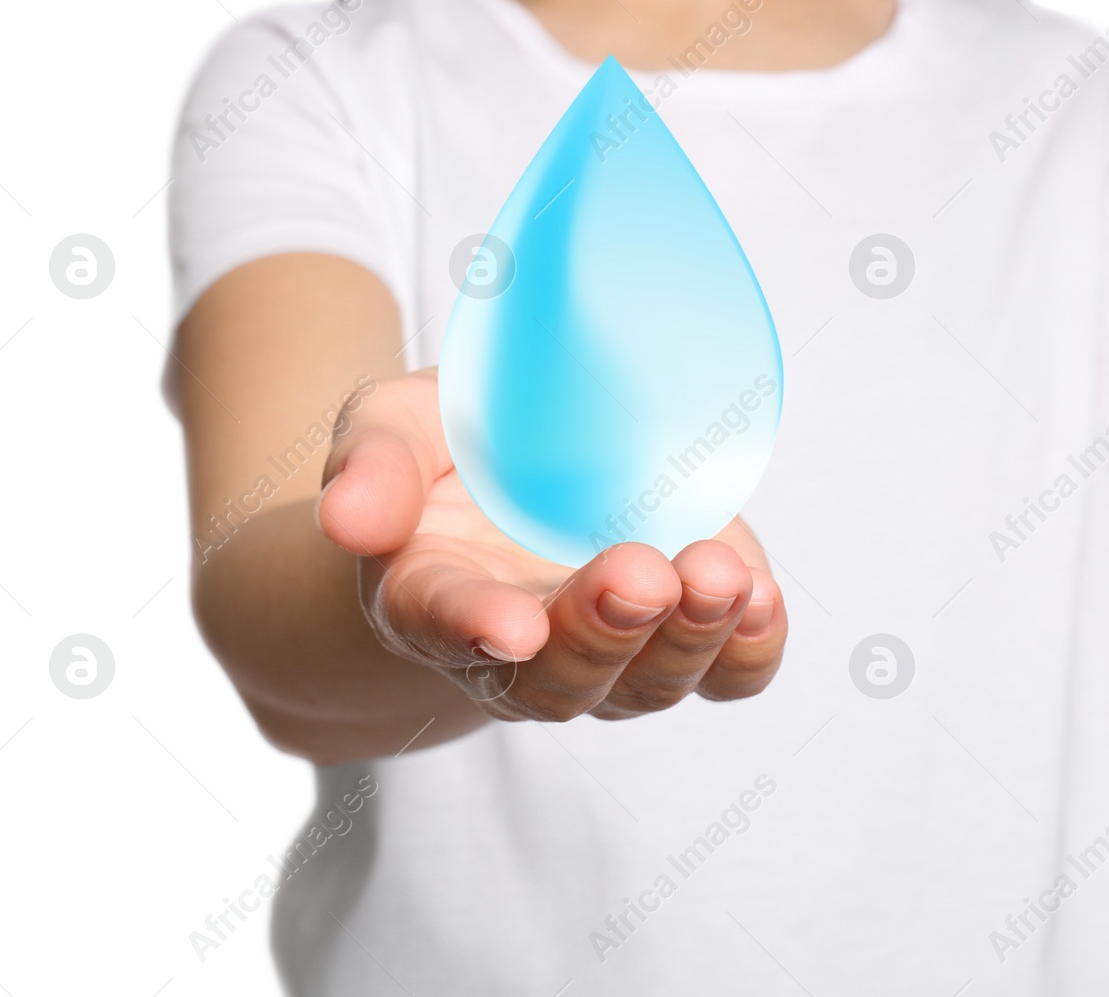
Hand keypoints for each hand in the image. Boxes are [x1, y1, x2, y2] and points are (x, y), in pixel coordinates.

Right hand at [314, 369, 787, 721]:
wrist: (512, 477)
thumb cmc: (445, 452)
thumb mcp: (393, 424)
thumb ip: (372, 463)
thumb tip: (346, 519)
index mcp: (429, 595)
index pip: (443, 626)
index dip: (476, 629)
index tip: (513, 627)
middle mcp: (519, 649)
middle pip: (558, 681)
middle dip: (604, 635)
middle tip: (640, 578)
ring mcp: (608, 650)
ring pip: (645, 684)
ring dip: (687, 640)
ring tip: (720, 579)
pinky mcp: (682, 630)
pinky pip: (724, 673)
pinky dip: (748, 650)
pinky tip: (762, 600)